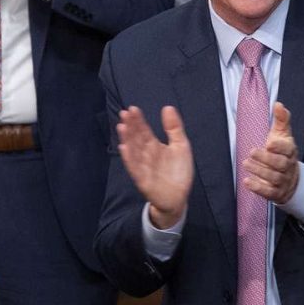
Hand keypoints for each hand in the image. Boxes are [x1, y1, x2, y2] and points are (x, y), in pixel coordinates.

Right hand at [117, 106, 193, 229]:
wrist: (179, 197)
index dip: (138, 120)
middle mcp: (146, 155)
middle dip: (131, 126)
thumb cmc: (178, 171)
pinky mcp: (143, 180)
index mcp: (154, 146)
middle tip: (124, 113)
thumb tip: (168, 107)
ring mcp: (143, 167)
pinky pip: (135, 168)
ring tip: (122, 127)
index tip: (132, 108)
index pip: (144, 130)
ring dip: (127, 139)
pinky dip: (129, 158)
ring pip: (133, 150)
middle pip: (136, 138)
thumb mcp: (181, 145)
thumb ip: (174, 127)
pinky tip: (124, 148)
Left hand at [243, 102, 298, 203]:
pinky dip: (258, 188)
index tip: (269, 143)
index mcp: (290, 151)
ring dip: (259, 171)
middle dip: (265, 159)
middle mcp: (288, 166)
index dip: (279, 147)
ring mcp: (283, 181)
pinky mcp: (276, 192)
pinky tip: (246, 182)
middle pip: (279, 164)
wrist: (292, 179)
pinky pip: (268, 192)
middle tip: (251, 152)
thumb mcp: (283, 135)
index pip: (288, 149)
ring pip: (273, 178)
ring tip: (246, 163)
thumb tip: (278, 104)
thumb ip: (281, 119)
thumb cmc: (283, 152)